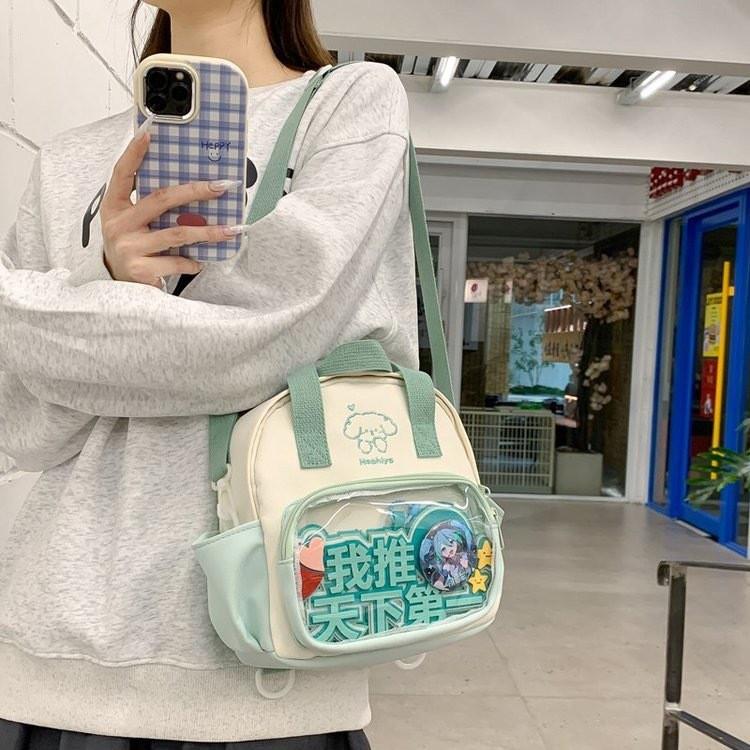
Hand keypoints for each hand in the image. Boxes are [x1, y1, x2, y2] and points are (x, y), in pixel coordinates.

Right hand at [100, 121, 245, 286]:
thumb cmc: (132, 248)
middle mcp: (119, 225)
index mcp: (114, 208)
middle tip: (221, 186)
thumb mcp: (132, 224)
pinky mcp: (142, 269)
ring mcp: (129, 247)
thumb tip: (190, 189)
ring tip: (231, 230)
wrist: (120, 286)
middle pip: (161, 199)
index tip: (148, 132)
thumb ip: (150, 208)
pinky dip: (193, 261)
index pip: (122, 174)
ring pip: (177, 233)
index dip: (134, 153)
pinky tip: (200, 261)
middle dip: (195, 191)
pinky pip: (178, 261)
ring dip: (208, 231)